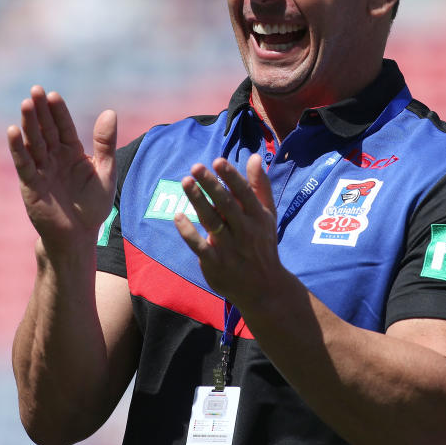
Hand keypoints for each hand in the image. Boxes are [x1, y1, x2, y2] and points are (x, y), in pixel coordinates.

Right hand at [7, 86, 116, 254]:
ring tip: (26, 104)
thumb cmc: (92, 205)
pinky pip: (24, 163)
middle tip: (35, 90)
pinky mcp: (31, 184)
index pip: (64, 126)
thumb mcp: (105, 171)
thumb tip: (110, 112)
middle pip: (46, 129)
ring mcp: (41, 169)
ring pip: (34, 142)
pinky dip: (18, 148)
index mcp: (72, 152)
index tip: (53, 95)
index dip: (58, 111)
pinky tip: (13, 131)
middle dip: (41, 111)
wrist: (78, 235)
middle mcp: (54, 157)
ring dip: (29, 124)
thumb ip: (105, 144)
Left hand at [174, 154, 283, 308]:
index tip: (218, 161)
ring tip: (186, 182)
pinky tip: (178, 216)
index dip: (231, 177)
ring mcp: (230, 248)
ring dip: (198, 201)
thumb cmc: (263, 244)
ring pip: (212, 222)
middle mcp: (245, 231)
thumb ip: (259, 186)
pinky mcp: (216, 263)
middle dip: (211, 185)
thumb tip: (253, 156)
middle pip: (226, 205)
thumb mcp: (267, 215)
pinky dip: (188, 232)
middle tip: (196, 167)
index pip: (244, 194)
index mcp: (258, 217)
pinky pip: (200, 246)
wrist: (265, 288)